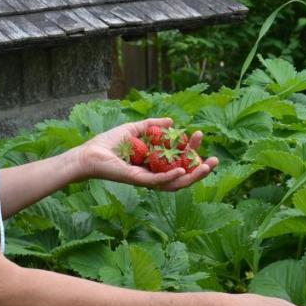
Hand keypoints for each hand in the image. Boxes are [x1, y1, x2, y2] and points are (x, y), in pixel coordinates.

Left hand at [74, 116, 217, 191]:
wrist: (89, 153)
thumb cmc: (109, 143)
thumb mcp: (135, 129)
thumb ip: (153, 126)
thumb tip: (173, 122)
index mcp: (154, 163)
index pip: (179, 159)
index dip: (192, 150)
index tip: (199, 136)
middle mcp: (153, 174)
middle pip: (182, 174)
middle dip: (200, 168)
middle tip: (215, 160)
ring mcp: (146, 179)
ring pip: (175, 183)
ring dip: (193, 177)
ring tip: (207, 167)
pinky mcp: (138, 181)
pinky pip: (158, 182)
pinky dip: (171, 177)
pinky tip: (183, 170)